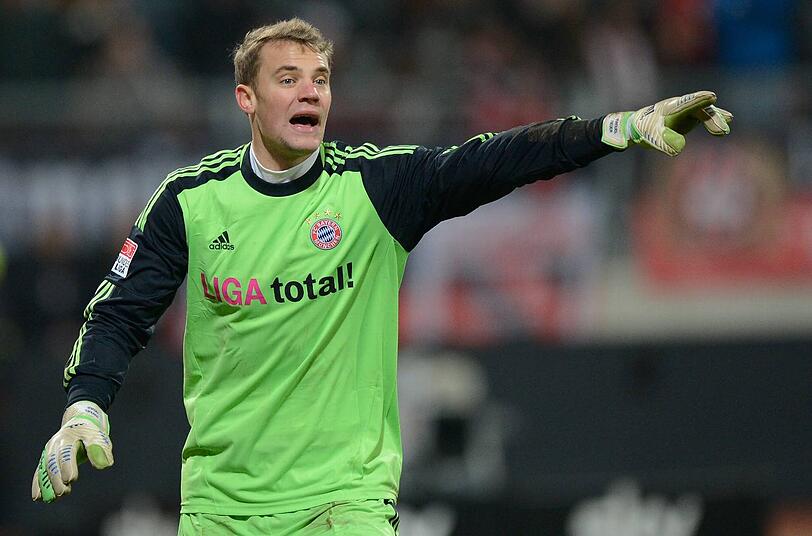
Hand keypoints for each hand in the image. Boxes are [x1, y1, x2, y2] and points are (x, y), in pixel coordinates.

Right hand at [32, 401, 113, 502]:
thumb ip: (100, 449)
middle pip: (53, 463)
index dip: (68, 467)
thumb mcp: (98, 435)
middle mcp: (54, 444)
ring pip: (45, 469)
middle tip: (63, 493)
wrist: (79, 419)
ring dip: (47, 484)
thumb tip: (105, 465)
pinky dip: (38, 484)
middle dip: (56, 479)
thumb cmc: (90, 430)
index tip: (71, 480)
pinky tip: (38, 497)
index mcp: (67, 437)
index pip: (66, 454)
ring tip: (51, 499)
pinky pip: (40, 471)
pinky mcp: (46, 458)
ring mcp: (48, 451)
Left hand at [602, 90, 732, 155]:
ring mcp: (688, 109)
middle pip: (699, 109)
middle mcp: (681, 105)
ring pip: (705, 112)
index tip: (712, 97)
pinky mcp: (692, 115)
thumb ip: (665, 142)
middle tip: (722, 131)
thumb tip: (678, 150)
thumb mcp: (653, 137)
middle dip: (711, 118)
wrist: (642, 124)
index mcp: (669, 108)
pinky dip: (716, 118)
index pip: (685, 104)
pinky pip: (706, 116)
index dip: (698, 101)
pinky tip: (729, 118)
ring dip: (715, 120)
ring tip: (723, 131)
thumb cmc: (646, 130)